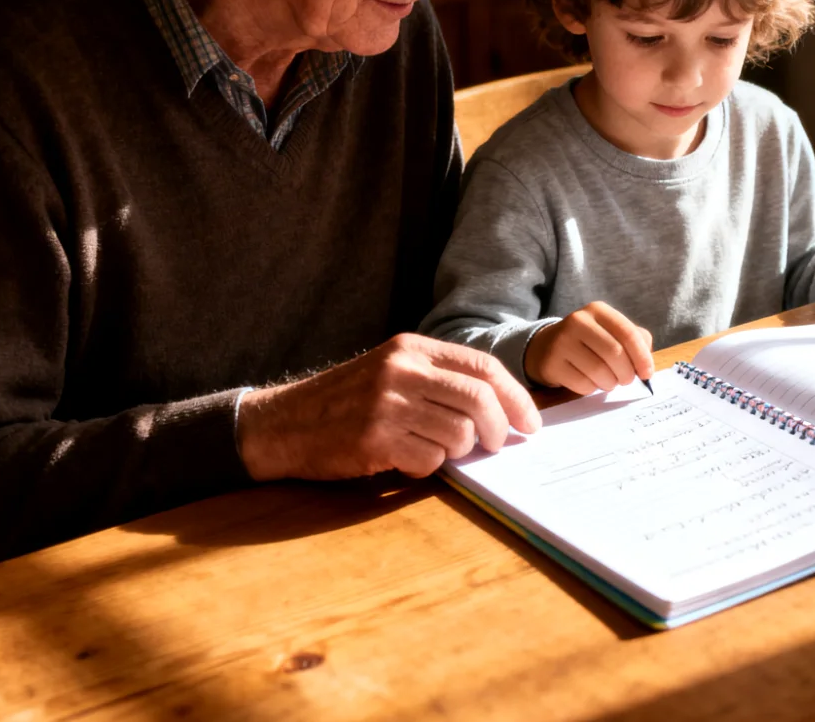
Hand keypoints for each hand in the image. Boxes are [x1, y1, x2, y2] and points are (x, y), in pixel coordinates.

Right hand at [235, 333, 540, 481]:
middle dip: (498, 428)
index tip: (530, 423)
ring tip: (437, 450)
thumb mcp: (391, 371)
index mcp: (411, 348)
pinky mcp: (374, 439)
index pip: (483, 368)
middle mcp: (401, 370)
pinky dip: (428, 467)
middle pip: (479, 399)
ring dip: (458, 451)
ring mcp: (387, 404)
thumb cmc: (347, 401)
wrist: (284, 423)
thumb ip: (439, 379)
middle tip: (498, 445)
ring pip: (458, 432)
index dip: (517, 397)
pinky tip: (408, 460)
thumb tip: (502, 409)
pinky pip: (428, 459)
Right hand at [525, 300, 654, 394]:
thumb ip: (635, 340)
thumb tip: (646, 364)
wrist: (545, 346)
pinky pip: (582, 384)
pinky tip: (591, 383)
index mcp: (598, 310)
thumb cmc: (588, 341)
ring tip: (609, 381)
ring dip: (610, 383)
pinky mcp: (551, 364)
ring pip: (599, 371)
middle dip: (627, 373)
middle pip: (614, 353)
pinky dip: (592, 389)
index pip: (628, 333)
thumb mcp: (610, 331)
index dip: (642, 356)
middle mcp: (578, 321)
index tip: (647, 373)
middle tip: (626, 380)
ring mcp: (562, 342)